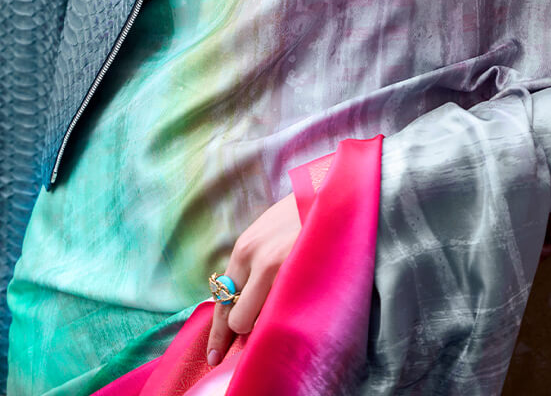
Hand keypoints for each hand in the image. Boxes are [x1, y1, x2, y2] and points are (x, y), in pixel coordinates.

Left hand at [206, 191, 300, 366]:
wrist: (336, 195)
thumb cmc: (303, 213)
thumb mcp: (268, 232)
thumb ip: (252, 263)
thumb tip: (238, 297)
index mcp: (245, 248)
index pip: (222, 298)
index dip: (219, 331)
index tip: (215, 355)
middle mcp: (255, 259)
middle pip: (236, 318)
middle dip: (243, 330)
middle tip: (243, 346)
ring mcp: (279, 269)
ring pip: (260, 321)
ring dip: (266, 324)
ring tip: (283, 309)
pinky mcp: (302, 277)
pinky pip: (284, 314)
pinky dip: (286, 317)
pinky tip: (295, 306)